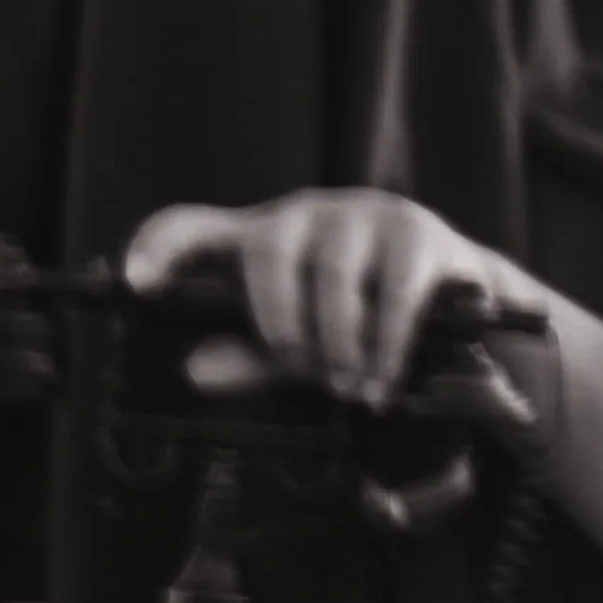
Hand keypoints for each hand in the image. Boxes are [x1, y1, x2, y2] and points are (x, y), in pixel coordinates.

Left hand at [122, 190, 525, 409]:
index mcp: (263, 238)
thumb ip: (252, 360)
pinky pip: (393, 291)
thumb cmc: (363, 324)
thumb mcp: (301, 349)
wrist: (466, 311)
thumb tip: (195, 370)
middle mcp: (309, 214)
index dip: (158, 249)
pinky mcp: (418, 235)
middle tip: (301, 364)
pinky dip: (384, 346)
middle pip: (270, 247)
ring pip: (333, 272)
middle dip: (279, 319)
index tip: (136, 284)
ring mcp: (365, 217)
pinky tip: (380, 381)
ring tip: (349, 388)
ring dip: (338, 341)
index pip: (193, 227)